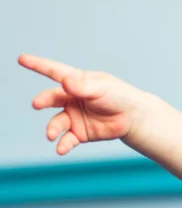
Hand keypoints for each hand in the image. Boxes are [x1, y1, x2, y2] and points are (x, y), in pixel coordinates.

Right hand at [18, 54, 148, 154]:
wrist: (134, 118)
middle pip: (52, 98)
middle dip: (43, 100)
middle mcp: (71, 99)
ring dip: (52, 128)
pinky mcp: (80, 133)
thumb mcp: (102, 89)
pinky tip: (61, 149)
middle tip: (37, 104)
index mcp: (77, 82)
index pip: (55, 71)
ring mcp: (74, 116)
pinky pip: (67, 139)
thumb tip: (65, 81)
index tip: (21, 59)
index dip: (38, 65)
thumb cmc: (120, 96)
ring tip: (51, 135)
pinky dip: (63, 144)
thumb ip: (83, 87)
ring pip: (57, 122)